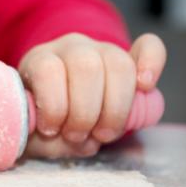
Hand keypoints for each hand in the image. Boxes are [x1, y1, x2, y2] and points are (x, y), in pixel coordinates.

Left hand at [18, 33, 165, 158]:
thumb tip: (68, 140)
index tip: (51, 130)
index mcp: (39, 61)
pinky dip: (153, 63)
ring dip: (115, 109)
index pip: (47, 69)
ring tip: (103, 134)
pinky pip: (149, 46)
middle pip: (86, 67)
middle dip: (85, 113)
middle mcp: (71, 48)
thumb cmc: (42, 119)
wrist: (58, 106)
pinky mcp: (129, 57)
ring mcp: (101, 49)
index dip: (53, 105)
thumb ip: (43, 139)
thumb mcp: (33, 132)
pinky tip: (146, 86)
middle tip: (79, 137)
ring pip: (118, 64)